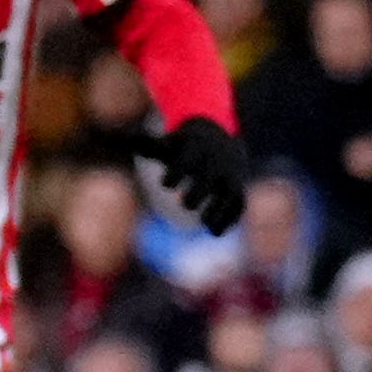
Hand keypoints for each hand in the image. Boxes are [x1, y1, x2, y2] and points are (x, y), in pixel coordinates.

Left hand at [133, 113, 249, 236]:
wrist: (220, 138)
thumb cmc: (185, 146)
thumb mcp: (169, 143)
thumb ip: (149, 146)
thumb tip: (131, 146)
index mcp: (197, 149)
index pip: (188, 159)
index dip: (177, 171)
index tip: (164, 185)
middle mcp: (216, 162)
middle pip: (210, 177)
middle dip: (200, 191)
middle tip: (186, 205)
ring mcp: (230, 175)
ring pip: (230, 193)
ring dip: (220, 210)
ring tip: (206, 226)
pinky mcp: (238, 187)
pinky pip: (240, 203)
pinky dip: (231, 218)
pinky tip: (216, 233)